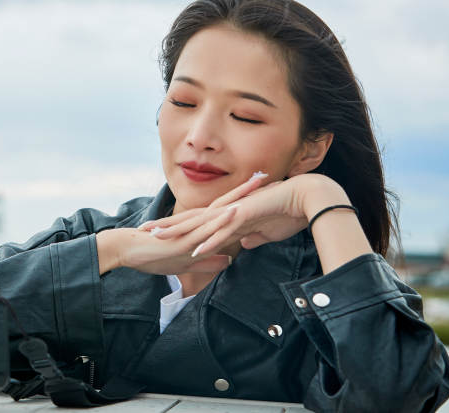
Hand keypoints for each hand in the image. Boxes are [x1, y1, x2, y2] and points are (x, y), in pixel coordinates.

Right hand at [96, 173, 270, 274]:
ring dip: (241, 197)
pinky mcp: (184, 238)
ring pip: (221, 210)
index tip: (264, 193)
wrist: (128, 251)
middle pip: (227, 203)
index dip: (245, 202)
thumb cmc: (154, 257)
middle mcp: (198, 223)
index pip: (226, 212)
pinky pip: (207, 227)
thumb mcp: (188, 262)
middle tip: (269, 176)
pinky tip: (236, 211)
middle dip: (248, 190)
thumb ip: (208, 261)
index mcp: (199, 228)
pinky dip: (222, 219)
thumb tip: (228, 261)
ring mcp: (192, 228)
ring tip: (260, 185)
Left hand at [140, 173, 342, 258]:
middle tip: (143, 232)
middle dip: (167, 227)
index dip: (176, 229)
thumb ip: (251, 238)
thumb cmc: (288, 214)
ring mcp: (234, 213)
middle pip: (191, 221)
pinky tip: (195, 250)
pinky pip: (224, 231)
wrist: (306, 199)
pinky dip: (209, 241)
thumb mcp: (264, 232)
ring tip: (157, 238)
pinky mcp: (245, 216)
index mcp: (228, 215)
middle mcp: (226, 211)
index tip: (157, 235)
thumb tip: (242, 247)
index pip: (197, 224)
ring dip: (179, 232)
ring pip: (200, 225)